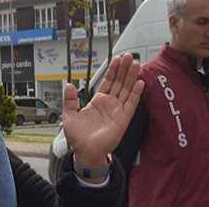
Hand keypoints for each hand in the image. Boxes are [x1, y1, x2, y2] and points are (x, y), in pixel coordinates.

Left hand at [62, 53, 143, 169]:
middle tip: (129, 56)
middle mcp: (110, 104)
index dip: (113, 70)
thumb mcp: (69, 116)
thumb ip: (70, 100)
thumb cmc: (78, 137)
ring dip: (131, 77)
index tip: (117, 59)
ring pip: (126, 90)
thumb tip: (68, 85)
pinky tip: (140, 82)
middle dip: (124, 69)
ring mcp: (117, 110)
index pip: (108, 82)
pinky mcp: (123, 119)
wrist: (85, 152)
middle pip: (119, 82)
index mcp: (98, 101)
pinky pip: (131, 104)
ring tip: (136, 64)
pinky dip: (136, 93)